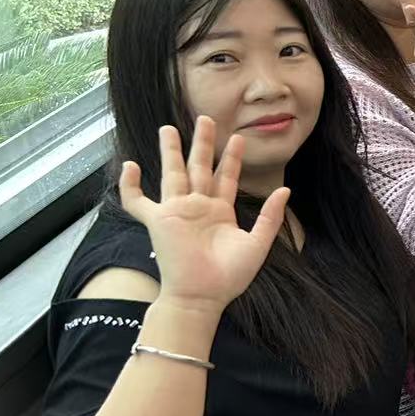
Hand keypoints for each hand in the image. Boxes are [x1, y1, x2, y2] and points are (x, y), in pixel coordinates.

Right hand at [118, 118, 289, 310]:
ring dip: (171, 151)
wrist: (203, 297)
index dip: (232, 158)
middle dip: (203, 143)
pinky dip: (129, 185)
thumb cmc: (230, 277)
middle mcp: (198, 207)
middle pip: (200, 167)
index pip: (227, 177)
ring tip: (169, 128)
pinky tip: (130, 165)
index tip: (239, 138)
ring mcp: (177, 212)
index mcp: (221, 212)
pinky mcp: (157, 221)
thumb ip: (270, 216)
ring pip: (172, 173)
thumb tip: (285, 189)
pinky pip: (137, 201)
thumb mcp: (258, 243)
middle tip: (206, 118)